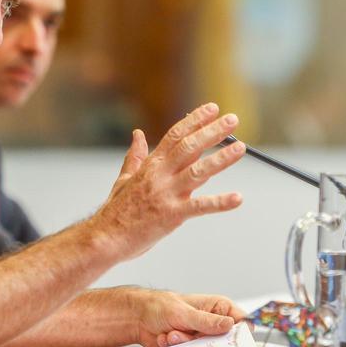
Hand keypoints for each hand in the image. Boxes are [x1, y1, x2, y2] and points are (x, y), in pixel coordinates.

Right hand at [93, 103, 244, 258]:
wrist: (105, 237)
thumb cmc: (115, 211)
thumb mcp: (124, 179)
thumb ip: (134, 156)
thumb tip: (137, 134)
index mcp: (150, 165)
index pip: (175, 135)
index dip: (195, 120)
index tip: (212, 109)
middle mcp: (159, 175)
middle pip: (189, 146)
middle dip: (213, 131)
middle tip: (232, 119)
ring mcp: (166, 194)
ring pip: (198, 171)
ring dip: (221, 158)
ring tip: (240, 148)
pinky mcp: (171, 215)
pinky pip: (200, 207)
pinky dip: (220, 203)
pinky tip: (237, 198)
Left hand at [130, 290, 245, 346]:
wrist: (138, 318)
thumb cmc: (160, 306)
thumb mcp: (184, 313)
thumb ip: (206, 321)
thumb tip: (229, 325)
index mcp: (218, 307)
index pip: (241, 321)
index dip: (240, 333)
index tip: (230, 340)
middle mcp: (213, 323)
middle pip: (224, 341)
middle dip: (203, 341)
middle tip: (190, 335)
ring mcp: (202, 337)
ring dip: (184, 343)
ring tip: (171, 332)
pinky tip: (165, 337)